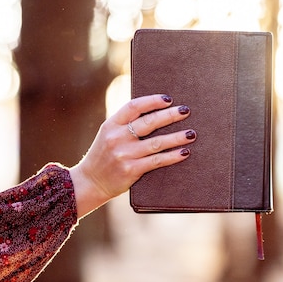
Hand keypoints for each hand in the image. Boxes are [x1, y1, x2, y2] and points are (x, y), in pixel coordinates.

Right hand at [69, 94, 194, 216]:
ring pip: (156, 142)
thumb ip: (126, 124)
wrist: (91, 182)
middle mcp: (117, 137)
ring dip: (177, 137)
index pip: (133, 107)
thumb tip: (156, 111)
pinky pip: (157, 161)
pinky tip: (184, 152)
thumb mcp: (108, 134)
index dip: (152, 101)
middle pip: (148, 122)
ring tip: (191, 133)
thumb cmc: (105, 155)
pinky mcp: (131, 170)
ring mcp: (124, 154)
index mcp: (111, 124)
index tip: (168, 99)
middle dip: (170, 115)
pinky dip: (172, 156)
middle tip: (186, 111)